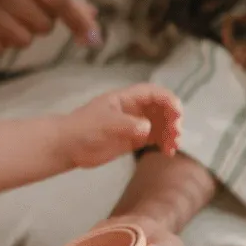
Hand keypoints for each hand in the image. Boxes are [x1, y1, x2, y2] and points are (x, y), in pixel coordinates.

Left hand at [59, 85, 182, 168]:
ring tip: (173, 145)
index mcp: (125, 98)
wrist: (68, 146)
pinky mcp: (133, 139)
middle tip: (175, 132)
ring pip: (160, 124)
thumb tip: (147, 128)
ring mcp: (134, 124)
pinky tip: (168, 152)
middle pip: (160, 108)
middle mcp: (133, 109)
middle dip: (172, 118)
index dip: (167, 99)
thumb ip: (127, 125)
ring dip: (171, 132)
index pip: (152, 93)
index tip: (177, 112)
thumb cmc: (83, 128)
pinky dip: (164, 143)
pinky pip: (155, 138)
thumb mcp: (105, 124)